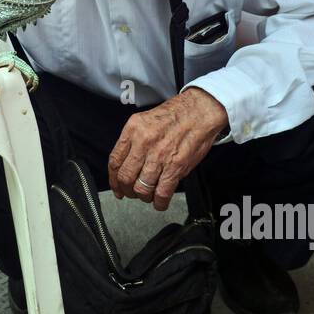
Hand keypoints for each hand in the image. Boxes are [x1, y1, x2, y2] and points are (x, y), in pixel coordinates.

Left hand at [108, 88, 227, 211]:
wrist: (200, 111)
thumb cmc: (176, 115)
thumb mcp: (146, 120)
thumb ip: (134, 141)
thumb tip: (127, 165)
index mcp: (133, 129)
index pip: (115, 161)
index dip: (113, 179)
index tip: (116, 186)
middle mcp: (143, 142)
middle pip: (125, 177)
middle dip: (127, 190)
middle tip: (131, 193)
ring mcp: (159, 155)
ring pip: (141, 188)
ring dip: (143, 197)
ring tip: (148, 196)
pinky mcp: (175, 166)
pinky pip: (162, 192)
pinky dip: (159, 202)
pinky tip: (160, 202)